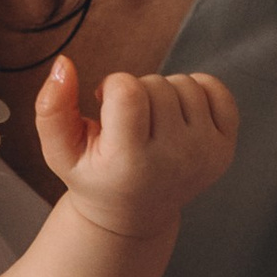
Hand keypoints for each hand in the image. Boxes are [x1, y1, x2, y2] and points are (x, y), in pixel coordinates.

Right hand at [36, 56, 237, 232]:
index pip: (127, 91)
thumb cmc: (95, 175)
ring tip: (150, 120)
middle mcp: (175, 160)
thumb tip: (64, 63)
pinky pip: (216, 89)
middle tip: (128, 120)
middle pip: (155, 84)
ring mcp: (205, 155)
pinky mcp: (225, 149)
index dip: (112, 86)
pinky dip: (196, 89)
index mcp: (131, 162)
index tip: (105, 104)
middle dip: (136, 90)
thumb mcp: (60, 151)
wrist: (136, 213)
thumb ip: (51, 108)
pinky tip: (177, 113)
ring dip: (163, 92)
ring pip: (184, 83)